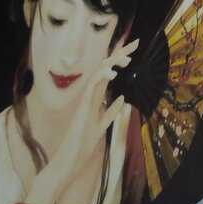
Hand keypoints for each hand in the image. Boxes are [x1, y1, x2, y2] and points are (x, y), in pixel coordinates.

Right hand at [25, 38, 138, 203]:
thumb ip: (110, 112)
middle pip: (105, 68)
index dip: (119, 61)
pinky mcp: (82, 107)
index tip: (133, 50)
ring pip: (99, 73)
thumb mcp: (102, 126)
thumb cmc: (81, 145)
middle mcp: (90, 95)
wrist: (67, 160)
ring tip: (127, 57)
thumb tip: (122, 98)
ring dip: (113, 63)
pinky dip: (102, 77)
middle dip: (120, 54)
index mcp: (95, 97)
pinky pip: (92, 87)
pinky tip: (113, 73)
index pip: (108, 74)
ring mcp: (85, 99)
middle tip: (135, 42)